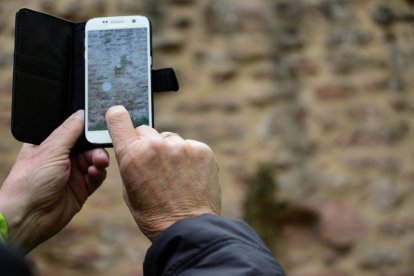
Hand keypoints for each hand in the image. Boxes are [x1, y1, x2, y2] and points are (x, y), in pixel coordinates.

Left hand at [0, 110, 108, 253]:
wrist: (28, 217)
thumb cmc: (30, 182)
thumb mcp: (51, 150)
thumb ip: (69, 131)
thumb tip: (81, 113)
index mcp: (50, 144)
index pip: (74, 131)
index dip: (87, 129)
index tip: (100, 127)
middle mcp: (62, 157)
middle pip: (88, 145)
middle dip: (96, 147)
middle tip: (99, 152)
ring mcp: (72, 173)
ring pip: (95, 160)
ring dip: (99, 160)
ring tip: (98, 164)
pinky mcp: (81, 189)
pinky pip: (97, 177)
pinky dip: (98, 174)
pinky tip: (94, 174)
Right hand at [106, 106, 220, 240]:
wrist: (188, 228)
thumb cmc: (154, 214)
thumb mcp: (129, 189)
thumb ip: (131, 162)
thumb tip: (136, 147)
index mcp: (132, 155)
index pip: (118, 118)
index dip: (118, 116)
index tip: (119, 116)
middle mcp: (156, 145)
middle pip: (146, 131)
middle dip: (147, 144)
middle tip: (154, 166)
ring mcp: (182, 146)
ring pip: (170, 139)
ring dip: (170, 151)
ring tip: (175, 176)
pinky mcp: (202, 150)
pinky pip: (189, 146)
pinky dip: (188, 157)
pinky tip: (189, 176)